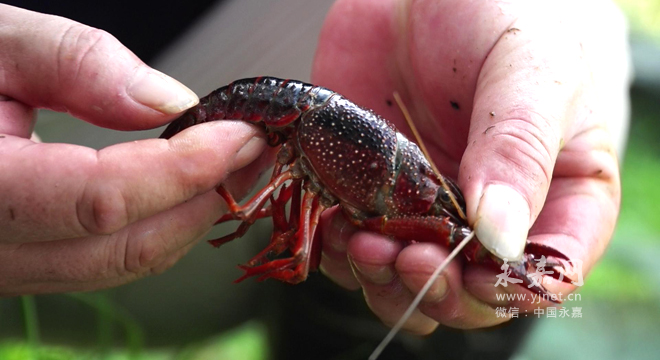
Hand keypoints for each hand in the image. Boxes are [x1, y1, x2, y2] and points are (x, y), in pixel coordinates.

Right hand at [0, 5, 266, 295]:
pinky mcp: (8, 260)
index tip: (240, 135)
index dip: (184, 169)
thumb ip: (74, 63)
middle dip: (197, 202)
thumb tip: (167, 102)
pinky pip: (91, 262)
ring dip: (180, 222)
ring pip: (108, 266)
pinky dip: (147, 231)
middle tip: (249, 155)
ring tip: (224, 171)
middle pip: (114, 249)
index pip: (100, 198)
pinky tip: (176, 194)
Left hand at [313, 0, 628, 332]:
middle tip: (409, 261)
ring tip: (364, 245)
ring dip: (383, 279)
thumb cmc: (510, 6)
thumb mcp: (531, 67)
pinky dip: (339, 249)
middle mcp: (489, 209)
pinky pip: (354, 241)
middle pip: (471, 290)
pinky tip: (334, 228)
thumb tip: (498, 240)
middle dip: (439, 289)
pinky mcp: (370, 185)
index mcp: (556, 189)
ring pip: (407, 276)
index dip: (511, 289)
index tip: (475, 279)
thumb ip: (520, 149)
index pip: (545, 268)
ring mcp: (425, 201)